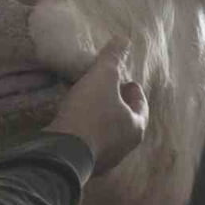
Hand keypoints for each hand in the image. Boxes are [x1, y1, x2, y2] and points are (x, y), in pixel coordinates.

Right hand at [45, 36, 146, 174]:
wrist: (64, 151)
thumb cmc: (90, 112)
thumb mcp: (102, 77)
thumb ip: (113, 58)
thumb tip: (124, 39)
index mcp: (136, 126)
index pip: (141, 105)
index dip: (134, 90)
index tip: (126, 81)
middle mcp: (125, 146)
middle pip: (126, 121)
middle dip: (118, 106)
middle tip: (108, 92)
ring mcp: (106, 159)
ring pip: (108, 135)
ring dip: (102, 121)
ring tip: (90, 105)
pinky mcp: (86, 165)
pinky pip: (90, 144)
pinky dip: (87, 133)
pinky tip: (75, 123)